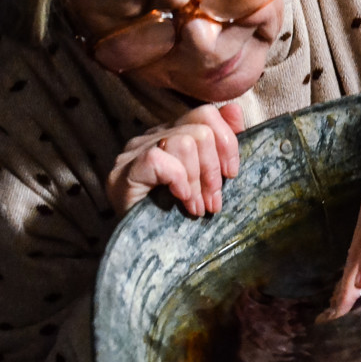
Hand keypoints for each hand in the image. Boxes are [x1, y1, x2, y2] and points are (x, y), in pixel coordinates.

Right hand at [106, 103, 244, 216]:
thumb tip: (236, 110)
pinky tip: (180, 199)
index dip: (227, 141)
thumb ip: (221, 144)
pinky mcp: (124, 171)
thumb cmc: (178, 215)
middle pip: (200, 128)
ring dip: (197, 181)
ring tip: (197, 207)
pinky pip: (159, 159)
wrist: (144, 251)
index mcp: (174, 134)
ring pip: (184, 142)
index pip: (206, 113)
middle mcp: (153, 137)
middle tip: (213, 201)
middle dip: (214, 169)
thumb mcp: (208, 179)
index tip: (231, 174)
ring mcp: (135, 152)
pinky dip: (177, 180)